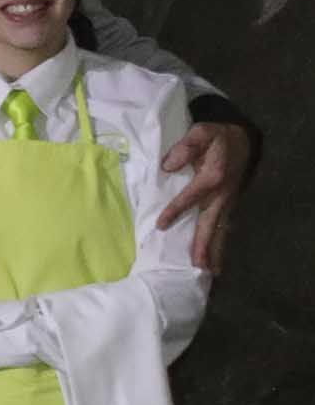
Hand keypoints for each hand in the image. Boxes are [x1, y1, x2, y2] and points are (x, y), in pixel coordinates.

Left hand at [157, 121, 250, 272]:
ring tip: (209, 272)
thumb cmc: (217, 137)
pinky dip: (220, 245)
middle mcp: (222, 194)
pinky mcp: (228, 206)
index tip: (161, 226)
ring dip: (215, 250)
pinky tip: (214, 261)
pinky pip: (223, 228)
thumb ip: (187, 146)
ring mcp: (227, 202)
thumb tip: (169, 165)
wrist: (243, 140)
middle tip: (198, 266)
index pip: (191, 197)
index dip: (176, 211)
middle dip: (204, 244)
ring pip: (220, 229)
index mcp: (213, 176)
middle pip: (211, 222)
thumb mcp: (201, 132)